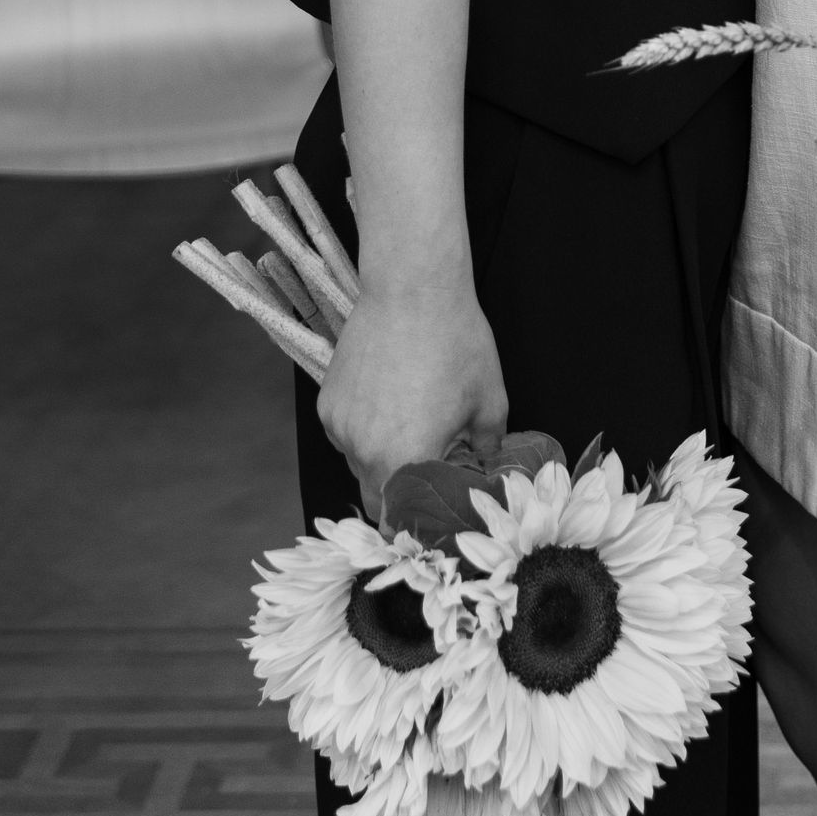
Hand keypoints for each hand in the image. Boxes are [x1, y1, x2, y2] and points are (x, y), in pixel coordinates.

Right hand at [316, 280, 507, 517]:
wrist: (412, 289)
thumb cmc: (457, 343)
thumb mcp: (489, 402)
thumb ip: (487, 449)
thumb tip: (485, 468)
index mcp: (405, 460)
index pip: (399, 522)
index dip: (415, 526)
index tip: (431, 517)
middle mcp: (363, 452)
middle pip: (376, 499)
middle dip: (400, 496)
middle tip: (426, 472)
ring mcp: (340, 427)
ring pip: (359, 465)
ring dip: (382, 460)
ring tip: (411, 421)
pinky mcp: (326, 403)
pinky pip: (345, 435)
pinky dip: (365, 431)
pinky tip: (389, 399)